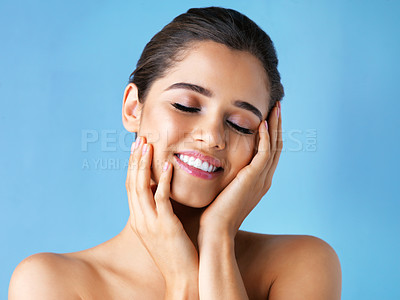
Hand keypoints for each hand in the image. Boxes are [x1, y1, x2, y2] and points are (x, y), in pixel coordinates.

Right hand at [126, 136, 198, 284]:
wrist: (183, 278)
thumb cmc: (177, 253)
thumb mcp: (162, 230)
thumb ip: (160, 212)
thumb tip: (164, 195)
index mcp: (138, 220)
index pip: (131, 187)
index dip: (132, 167)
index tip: (137, 148)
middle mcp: (140, 220)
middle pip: (132, 183)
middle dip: (134, 160)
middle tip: (139, 139)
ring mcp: (150, 223)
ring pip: (141, 187)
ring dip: (143, 165)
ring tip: (148, 145)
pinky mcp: (165, 226)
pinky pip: (161, 198)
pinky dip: (162, 180)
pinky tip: (167, 165)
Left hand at [199, 102, 282, 240]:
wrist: (215, 230)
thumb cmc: (214, 213)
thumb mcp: (223, 190)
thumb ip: (225, 176)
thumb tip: (213, 163)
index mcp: (258, 181)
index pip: (268, 152)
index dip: (270, 133)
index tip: (267, 116)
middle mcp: (264, 179)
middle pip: (276, 146)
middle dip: (277, 125)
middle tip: (277, 106)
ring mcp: (261, 179)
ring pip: (273, 146)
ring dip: (275, 125)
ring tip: (275, 108)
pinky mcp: (253, 178)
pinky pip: (264, 153)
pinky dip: (265, 137)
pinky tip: (262, 123)